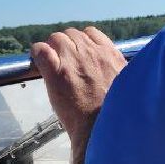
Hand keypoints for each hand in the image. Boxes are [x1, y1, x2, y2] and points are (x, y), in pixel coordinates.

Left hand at [30, 27, 126, 161]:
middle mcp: (93, 53)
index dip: (82, 42)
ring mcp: (73, 61)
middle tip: (64, 62)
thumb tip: (113, 73)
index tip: (78, 54)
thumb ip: (119, 73)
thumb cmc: (114, 114)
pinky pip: (41, 50)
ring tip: (52, 64)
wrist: (102, 130)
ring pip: (57, 38)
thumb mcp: (126, 86)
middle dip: (67, 45)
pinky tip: (38, 63)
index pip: (92, 33)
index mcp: (111, 55)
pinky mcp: (56, 73)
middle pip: (73, 34)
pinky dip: (38, 53)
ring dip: (53, 49)